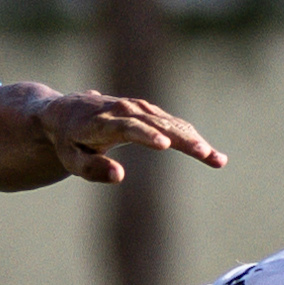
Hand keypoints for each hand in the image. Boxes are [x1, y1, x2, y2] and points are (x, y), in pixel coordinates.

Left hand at [42, 90, 228, 183]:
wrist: (65, 112)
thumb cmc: (68, 142)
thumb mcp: (71, 161)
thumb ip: (91, 169)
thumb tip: (119, 176)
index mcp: (105, 123)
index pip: (130, 127)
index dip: (147, 135)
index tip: (166, 145)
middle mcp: (126, 110)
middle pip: (160, 124)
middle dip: (185, 140)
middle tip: (208, 156)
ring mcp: (139, 108)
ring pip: (172, 123)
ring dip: (195, 140)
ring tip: (217, 159)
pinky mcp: (148, 111)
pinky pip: (173, 123)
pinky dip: (190, 136)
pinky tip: (207, 153)